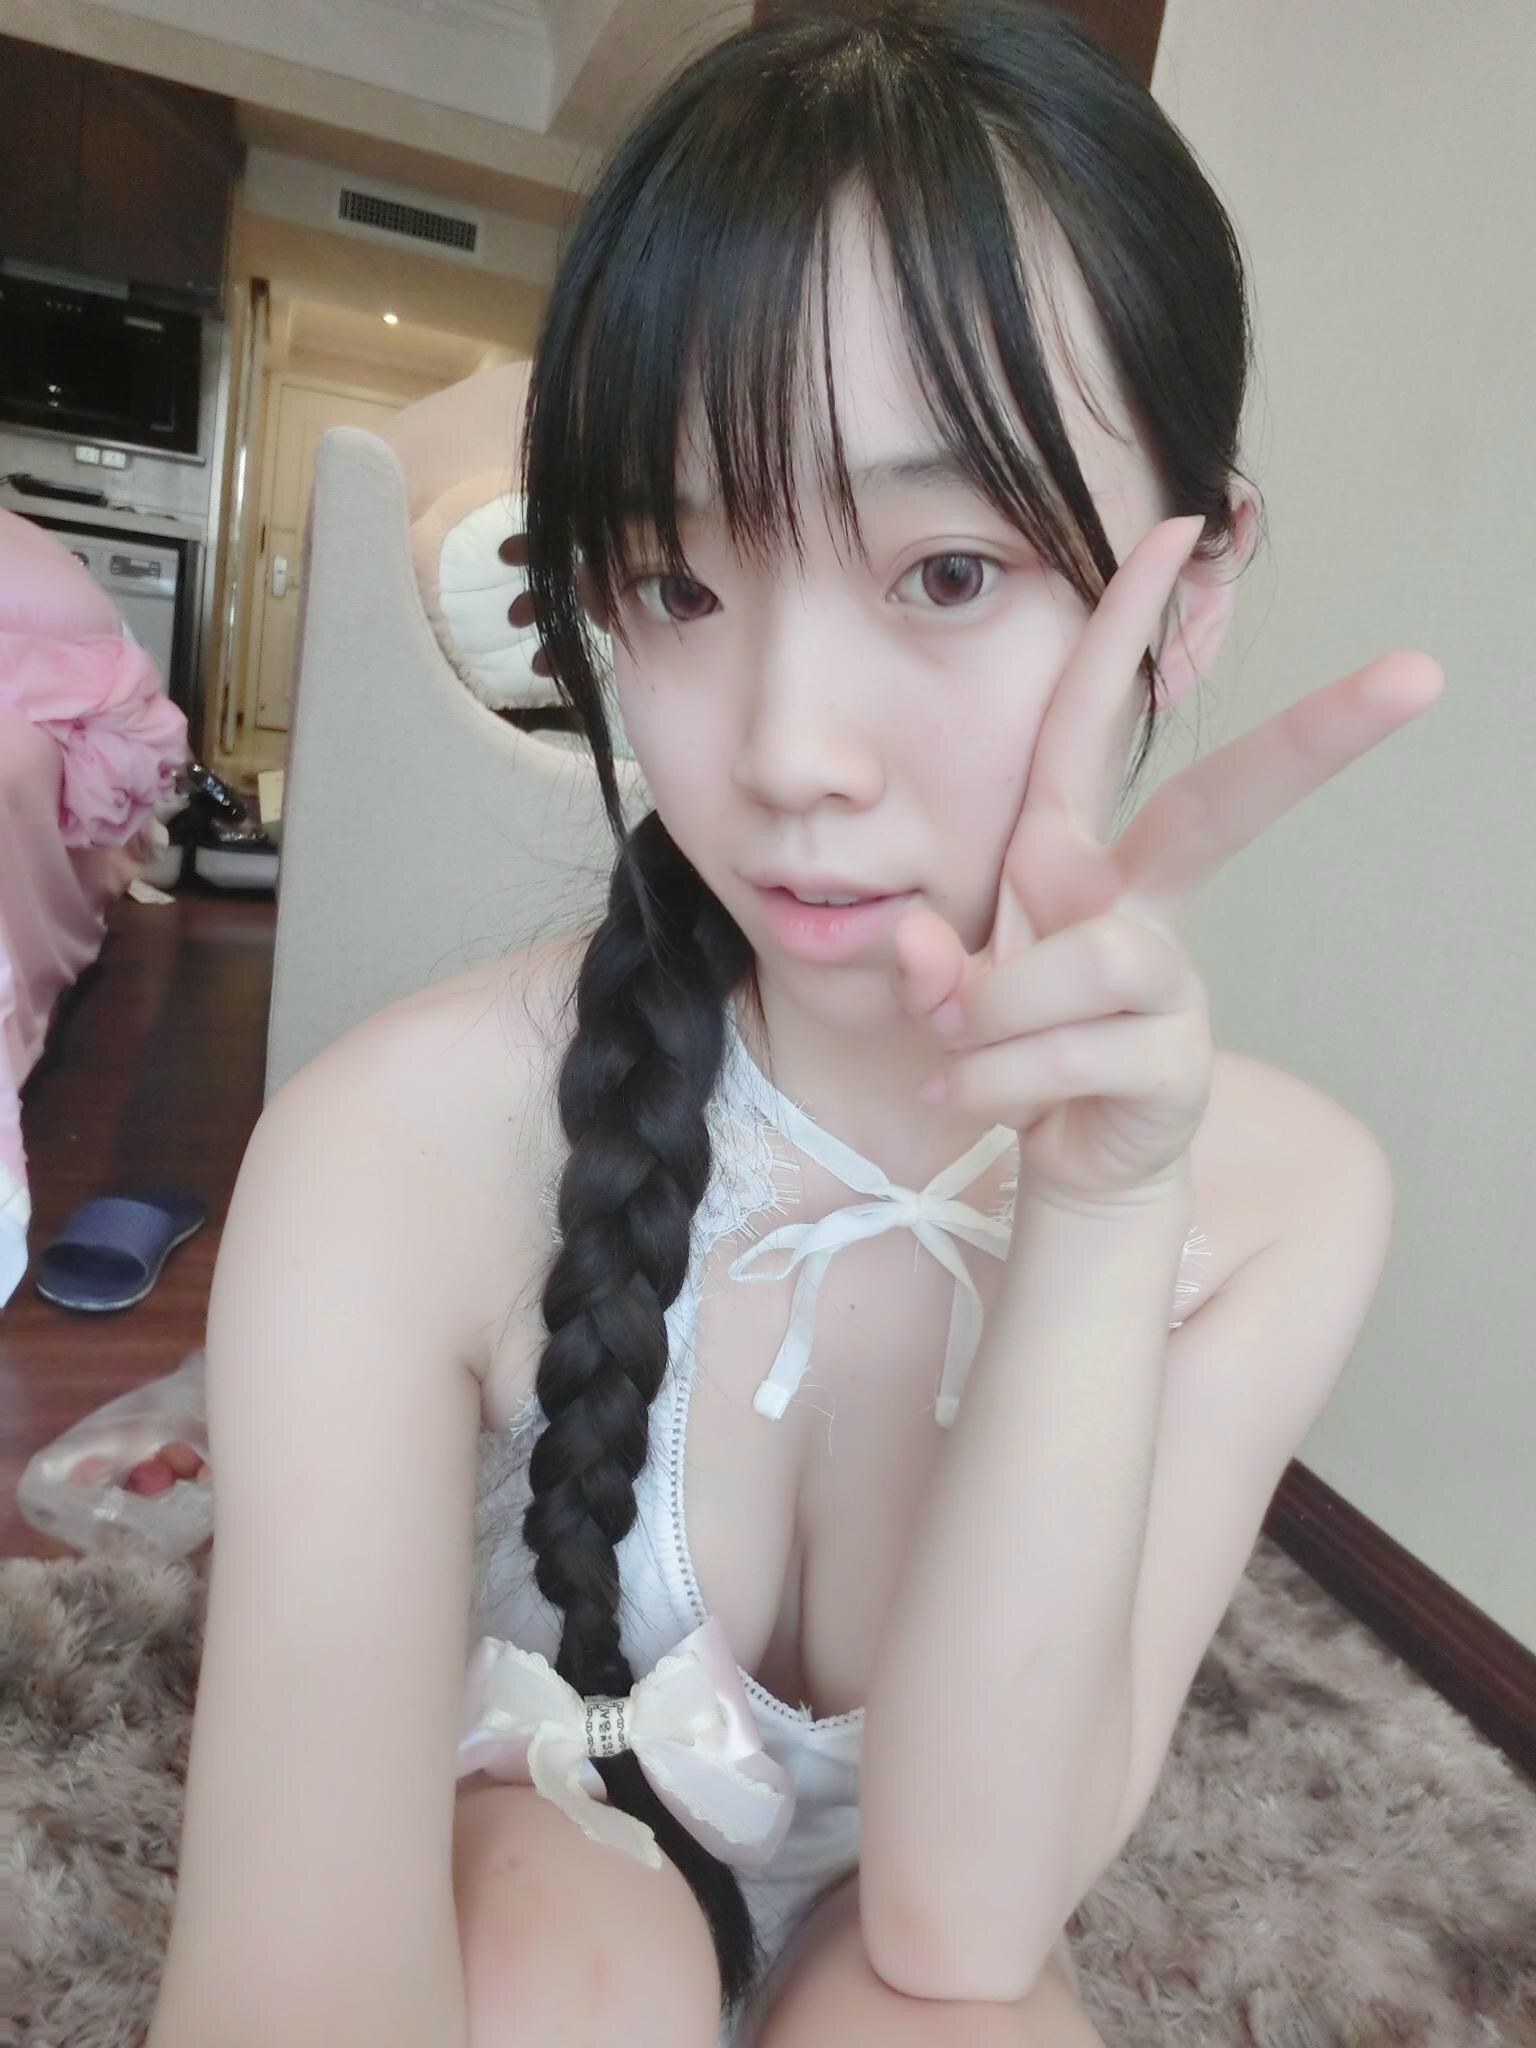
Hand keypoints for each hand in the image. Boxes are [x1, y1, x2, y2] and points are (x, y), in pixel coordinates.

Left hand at [893, 512, 1443, 1214]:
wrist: (1058, 1153)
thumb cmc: (1012, 1043)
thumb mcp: (948, 993)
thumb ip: (927, 965)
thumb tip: (920, 942)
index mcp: (1069, 855)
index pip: (1090, 720)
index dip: (1126, 624)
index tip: (1178, 527)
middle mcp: (1134, 901)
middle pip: (1220, 806)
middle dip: (1311, 738)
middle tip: (1416, 674)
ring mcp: (1169, 982)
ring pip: (1087, 960)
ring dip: (995, 1016)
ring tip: (954, 1057)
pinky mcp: (1174, 1061)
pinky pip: (1066, 1052)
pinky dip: (994, 1081)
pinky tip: (963, 1101)